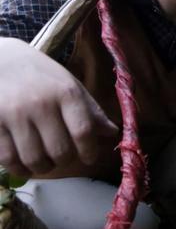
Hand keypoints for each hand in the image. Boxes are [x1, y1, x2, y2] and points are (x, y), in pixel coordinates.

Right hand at [0, 38, 118, 176]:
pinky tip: (25, 165)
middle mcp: (41, 104)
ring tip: (46, 162)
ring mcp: (15, 115)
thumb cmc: (40, 74)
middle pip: (60, 150)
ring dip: (44, 168)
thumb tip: (112, 132)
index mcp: (66, 92)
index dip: (89, 151)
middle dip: (65, 161)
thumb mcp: (70, 84)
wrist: (0, 60)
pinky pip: (9, 159)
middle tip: (64, 157)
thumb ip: (90, 110)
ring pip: (35, 159)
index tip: (90, 158)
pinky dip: (20, 169)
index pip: (83, 131)